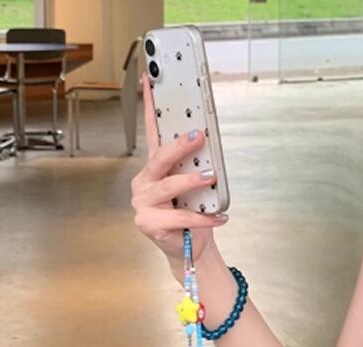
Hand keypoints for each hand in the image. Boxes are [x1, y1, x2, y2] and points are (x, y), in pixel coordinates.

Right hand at [130, 71, 227, 268]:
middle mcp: (144, 182)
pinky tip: (219, 216)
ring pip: (168, 186)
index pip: (152, 133)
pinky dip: (203, 217)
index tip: (151, 80)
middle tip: (198, 137)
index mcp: (154, 169)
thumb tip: (210, 153)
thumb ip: (196, 170)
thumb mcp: (196, 190)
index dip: (149, 106)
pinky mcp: (147, 222)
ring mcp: (143, 202)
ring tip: (211, 177)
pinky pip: (179, 216)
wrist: (189, 249)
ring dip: (192, 181)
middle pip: (159, 158)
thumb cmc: (192, 216)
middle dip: (179, 146)